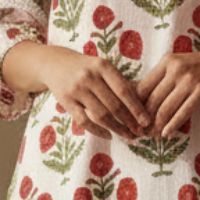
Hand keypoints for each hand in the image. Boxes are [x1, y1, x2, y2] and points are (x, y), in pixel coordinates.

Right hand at [31, 45, 151, 140]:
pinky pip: (84, 121)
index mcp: (102, 66)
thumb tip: (142, 105)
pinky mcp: (66, 101)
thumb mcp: (102, 67)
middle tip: (139, 132)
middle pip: (113, 105)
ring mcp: (76, 90)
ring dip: (116, 128)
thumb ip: (119, 82)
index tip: (146, 121)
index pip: (124, 90)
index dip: (136, 108)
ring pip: (100, 115)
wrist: (54, 63)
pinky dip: (97, 131)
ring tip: (127, 136)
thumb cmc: (86, 67)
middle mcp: (89, 77)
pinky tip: (108, 135)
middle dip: (129, 121)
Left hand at [137, 45, 199, 137]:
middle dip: (145, 120)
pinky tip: (167, 134)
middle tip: (142, 133)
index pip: (143, 87)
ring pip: (165, 108)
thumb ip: (165, 78)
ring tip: (154, 136)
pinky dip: (173, 125)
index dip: (135, 106)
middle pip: (152, 100)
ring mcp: (189, 80)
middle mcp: (175, 69)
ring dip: (158, 126)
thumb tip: (145, 100)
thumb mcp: (181, 65)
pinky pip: (183, 112)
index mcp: (166, 62)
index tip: (134, 119)